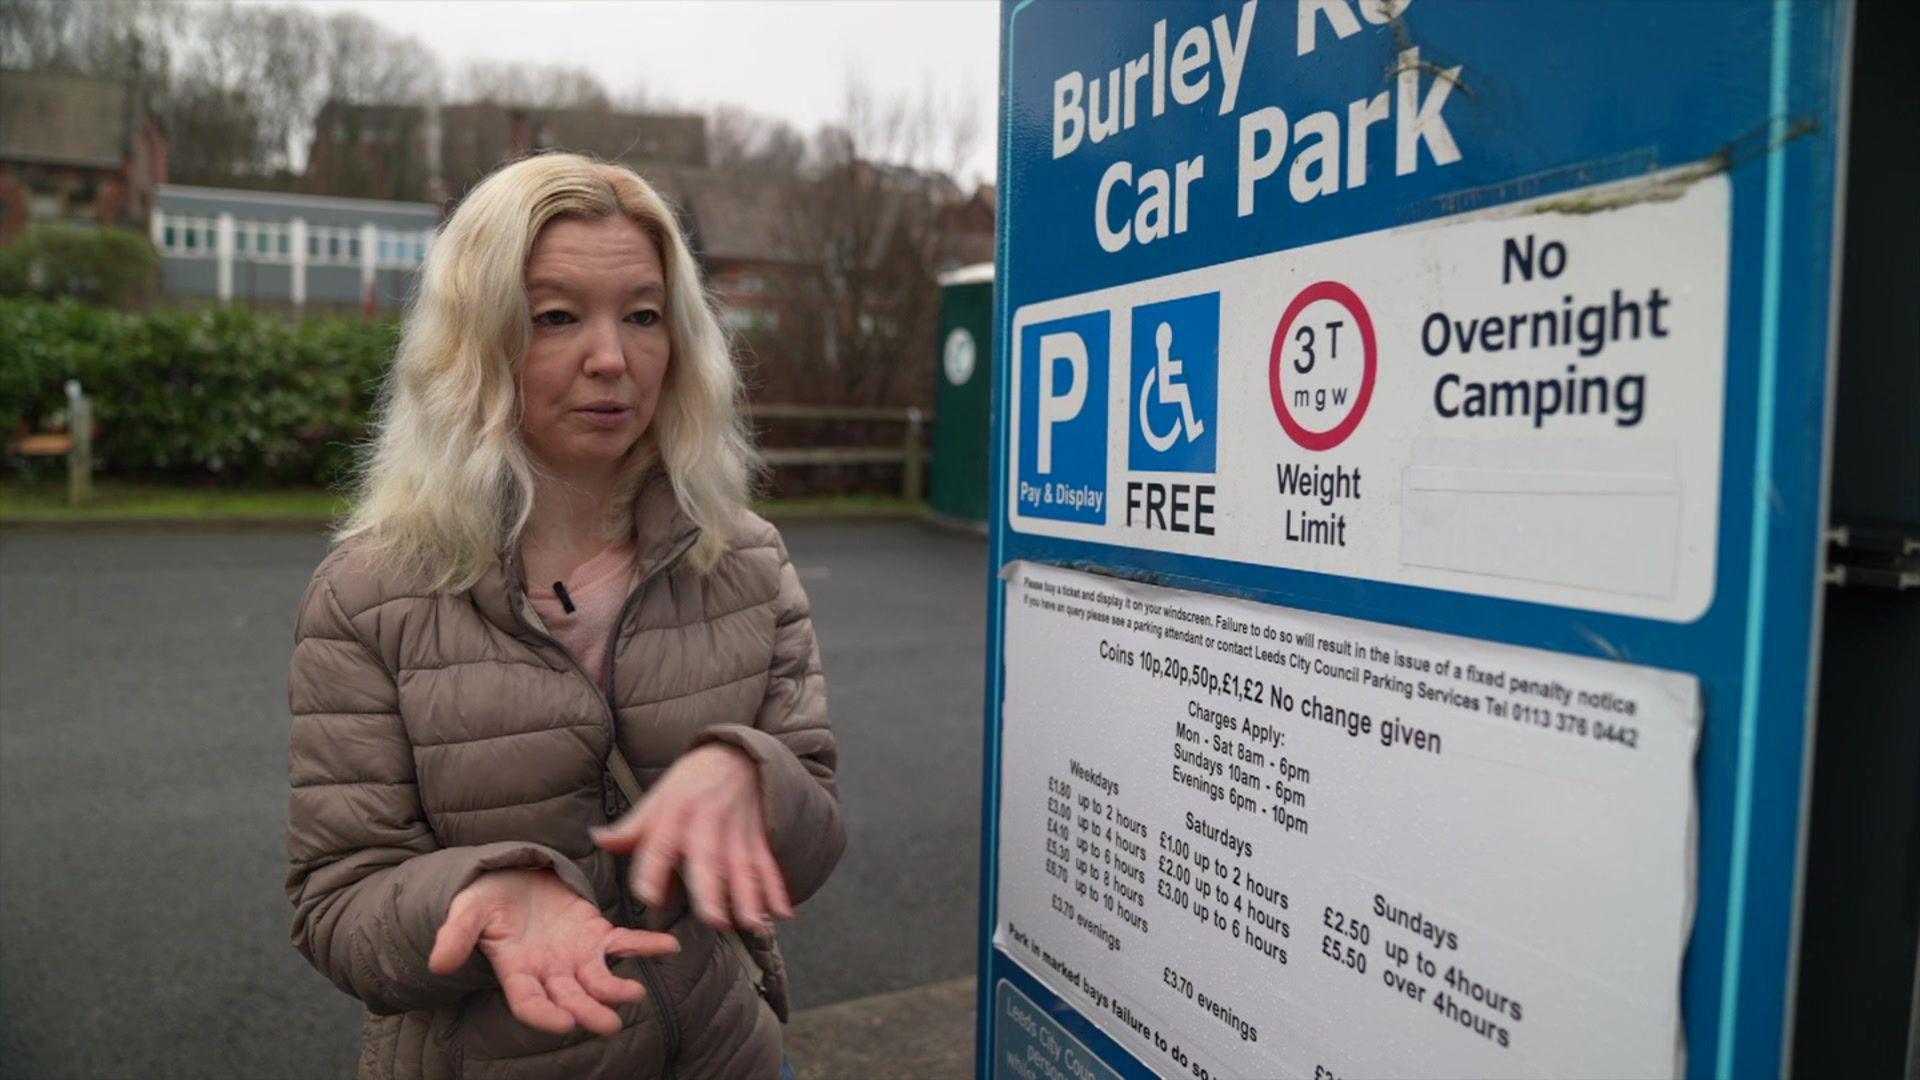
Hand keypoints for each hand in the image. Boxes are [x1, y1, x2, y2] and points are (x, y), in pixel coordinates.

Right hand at [428, 868, 679, 1035]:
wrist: (512, 874)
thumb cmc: (487, 897)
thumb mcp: (468, 910)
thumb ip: (457, 935)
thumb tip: (438, 964)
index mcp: (517, 971)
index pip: (530, 1003)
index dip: (545, 1015)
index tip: (563, 1022)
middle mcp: (550, 972)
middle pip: (570, 1000)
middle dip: (590, 1013)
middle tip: (610, 1024)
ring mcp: (575, 956)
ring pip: (598, 981)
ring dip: (616, 989)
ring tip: (634, 994)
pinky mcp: (596, 935)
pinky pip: (625, 944)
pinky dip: (647, 946)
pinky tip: (669, 947)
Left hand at [591, 743, 794, 932]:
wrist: (737, 754)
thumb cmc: (691, 781)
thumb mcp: (658, 797)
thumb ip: (631, 827)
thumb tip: (598, 839)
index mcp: (674, 816)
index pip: (660, 845)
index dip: (653, 870)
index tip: (650, 897)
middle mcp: (706, 824)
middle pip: (709, 860)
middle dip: (712, 890)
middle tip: (714, 920)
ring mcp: (736, 831)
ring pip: (744, 867)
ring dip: (751, 897)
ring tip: (754, 924)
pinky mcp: (757, 837)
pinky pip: (768, 864)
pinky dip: (777, 889)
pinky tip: (784, 914)